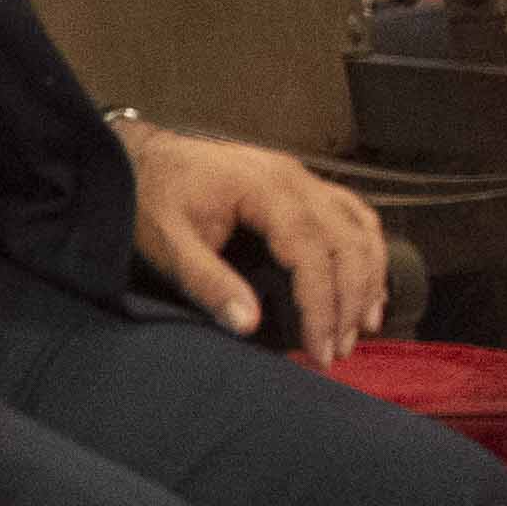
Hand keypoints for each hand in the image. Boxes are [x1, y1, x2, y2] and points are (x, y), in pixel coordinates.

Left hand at [117, 113, 383, 357]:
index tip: (319, 348)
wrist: (139, 154)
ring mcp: (302, 177)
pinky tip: (367, 286)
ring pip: (359, 229)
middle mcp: (294, 178)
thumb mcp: (166, 242)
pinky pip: (353, 215)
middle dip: (349, 302)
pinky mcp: (301, 183)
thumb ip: (206, 282)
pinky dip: (367, 253)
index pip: (311, 251)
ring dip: (367, 281)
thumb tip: (249, 325)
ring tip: (357, 330)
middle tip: (337, 351)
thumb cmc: (148, 196)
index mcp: (263, 189)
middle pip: (346, 242)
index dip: (322, 305)